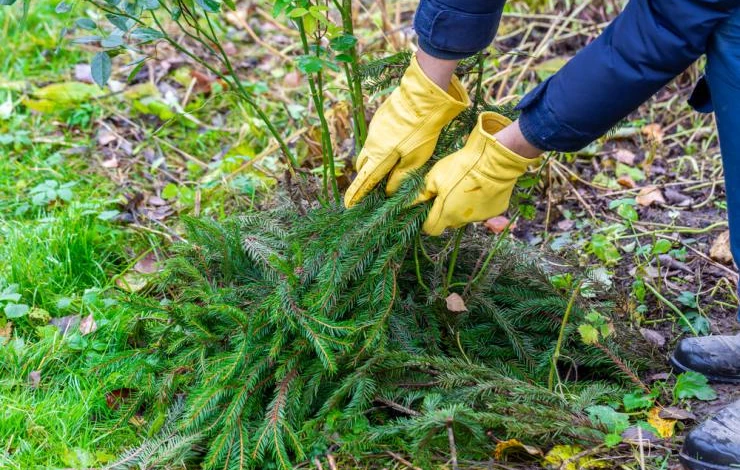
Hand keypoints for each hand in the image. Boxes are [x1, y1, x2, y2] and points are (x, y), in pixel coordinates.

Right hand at [343, 54, 468, 207]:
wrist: (423, 96)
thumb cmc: (422, 131)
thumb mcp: (416, 159)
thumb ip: (401, 176)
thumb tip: (389, 190)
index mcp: (379, 156)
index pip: (364, 180)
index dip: (356, 193)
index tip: (349, 204)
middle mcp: (371, 143)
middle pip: (363, 166)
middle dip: (365, 176)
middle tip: (373, 185)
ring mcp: (374, 129)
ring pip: (369, 150)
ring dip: (374, 160)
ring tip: (388, 165)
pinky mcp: (380, 118)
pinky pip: (376, 137)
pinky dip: (381, 146)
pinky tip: (397, 143)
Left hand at [415, 112, 540, 235]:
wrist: (494, 161)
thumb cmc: (461, 167)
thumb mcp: (435, 176)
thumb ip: (422, 193)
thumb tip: (408, 203)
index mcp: (446, 214)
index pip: (431, 229)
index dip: (427, 221)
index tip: (429, 208)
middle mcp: (463, 220)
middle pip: (449, 223)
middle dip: (445, 213)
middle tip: (447, 194)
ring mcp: (481, 217)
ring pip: (466, 217)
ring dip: (462, 207)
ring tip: (465, 187)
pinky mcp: (495, 211)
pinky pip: (483, 210)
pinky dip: (479, 203)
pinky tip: (481, 188)